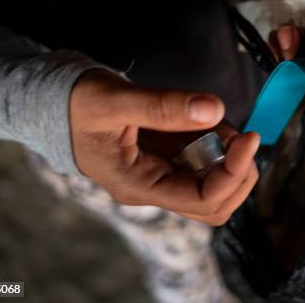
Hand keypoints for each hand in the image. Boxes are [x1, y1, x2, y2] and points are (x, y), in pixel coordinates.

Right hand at [69, 69, 259, 225]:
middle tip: (243, 135)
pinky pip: (201, 162)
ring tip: (218, 121)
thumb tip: (215, 108)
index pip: (201, 199)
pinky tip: (207, 120)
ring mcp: (160, 175)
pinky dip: (216, 143)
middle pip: (214, 203)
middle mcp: (153, 188)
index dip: (234, 173)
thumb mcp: (114, 100)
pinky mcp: (165, 159)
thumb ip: (162, 106)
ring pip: (212, 184)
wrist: (55, 103)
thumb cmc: (75, 104)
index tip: (249, 138)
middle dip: (238, 173)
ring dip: (229, 157)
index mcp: (138, 185)